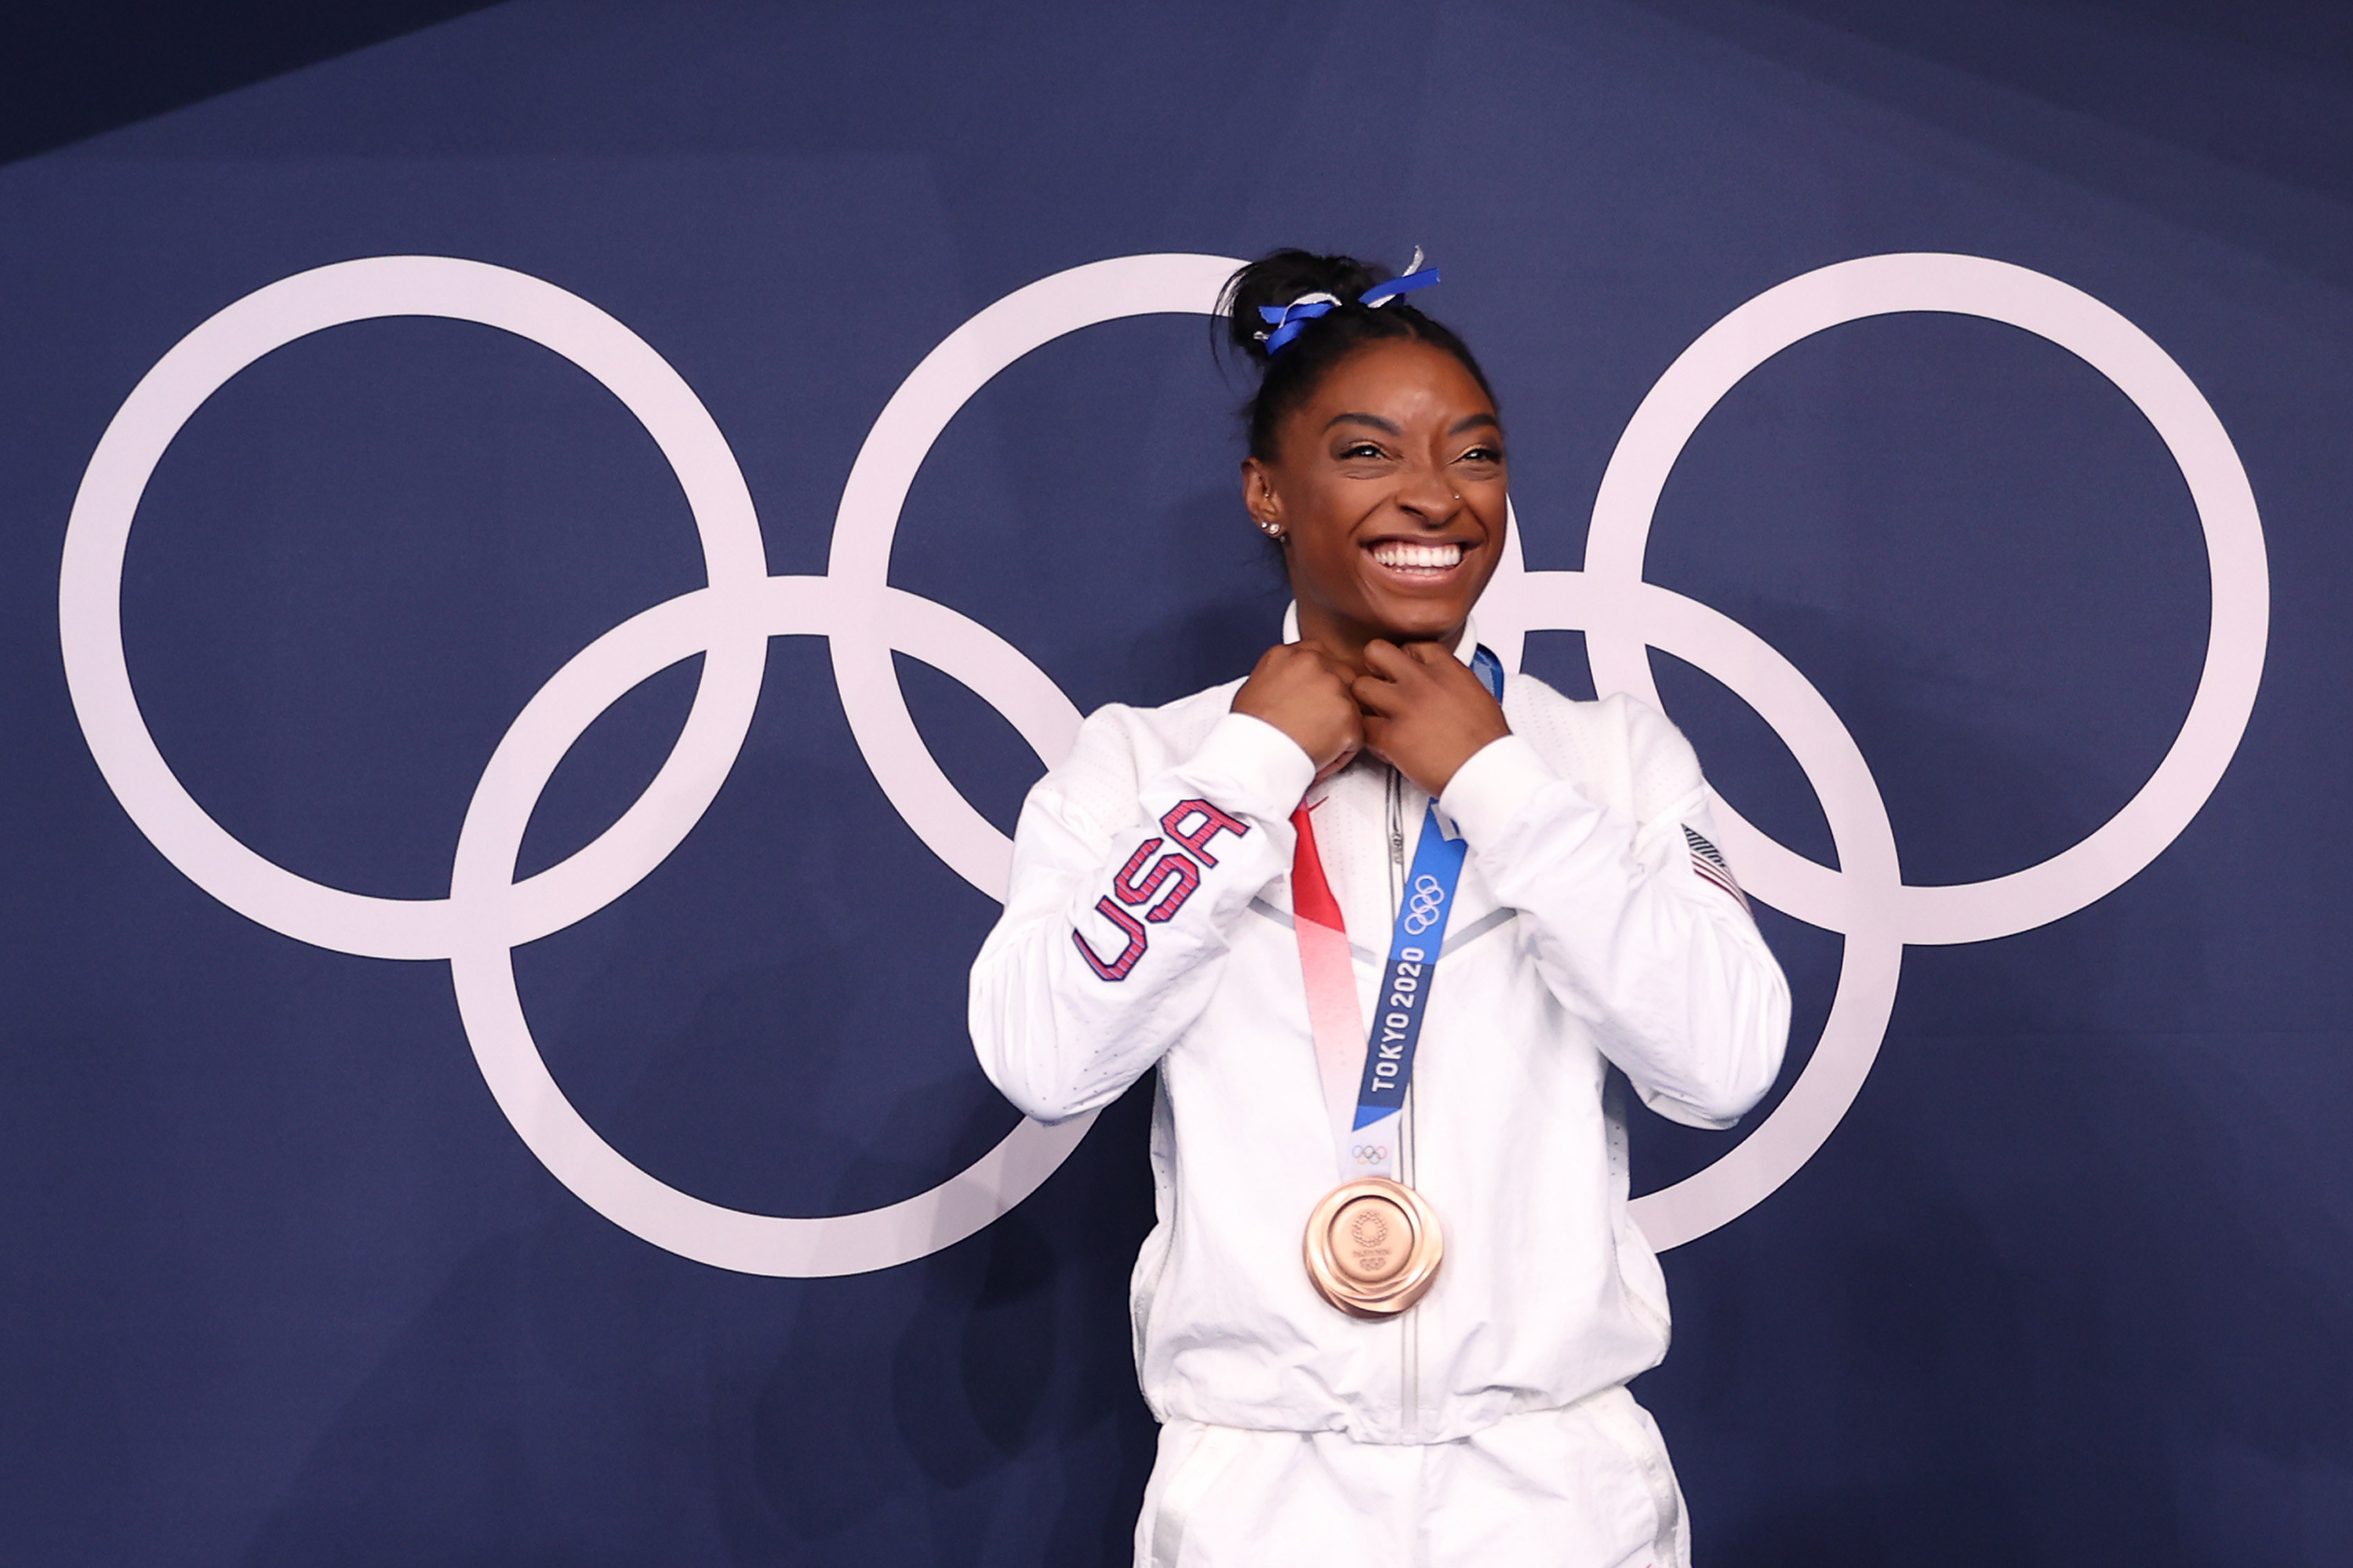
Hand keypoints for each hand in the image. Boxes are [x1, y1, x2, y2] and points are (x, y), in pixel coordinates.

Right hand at [1233, 640, 1364, 781]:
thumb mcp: (1255, 686)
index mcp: (1289, 654)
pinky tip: (1319, 755)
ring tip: (1312, 741)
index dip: (1318, 680)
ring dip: (1338, 724)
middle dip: (1334, 699)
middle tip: (1315, 722)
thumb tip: (1292, 684)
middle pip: (1342, 675)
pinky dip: (1341, 751)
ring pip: (1351, 706)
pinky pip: (1356, 736)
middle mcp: (1314, 663)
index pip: (1319, 655)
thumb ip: (1281, 675)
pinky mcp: (1349, 716)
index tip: (1311, 696)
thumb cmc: (1249, 729)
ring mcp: (1335, 688)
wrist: (1252, 755)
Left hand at [1353, 640, 1511, 797]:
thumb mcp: (1478, 695)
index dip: (1404, 659)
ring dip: (1365, 701)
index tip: (1404, 672)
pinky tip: (1385, 745)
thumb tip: (1443, 684)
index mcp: (1446, 669)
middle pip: (1377, 652)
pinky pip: (1364, 727)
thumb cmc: (1487, 742)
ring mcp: (1404, 707)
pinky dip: (1370, 737)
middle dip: (1373, 667)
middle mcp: (1422, 682)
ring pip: (1361, 687)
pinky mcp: (1392, 736)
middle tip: (1379, 685)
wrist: (1487, 770)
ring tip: (1378, 715)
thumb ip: (1453, 682)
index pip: (1412, 645)